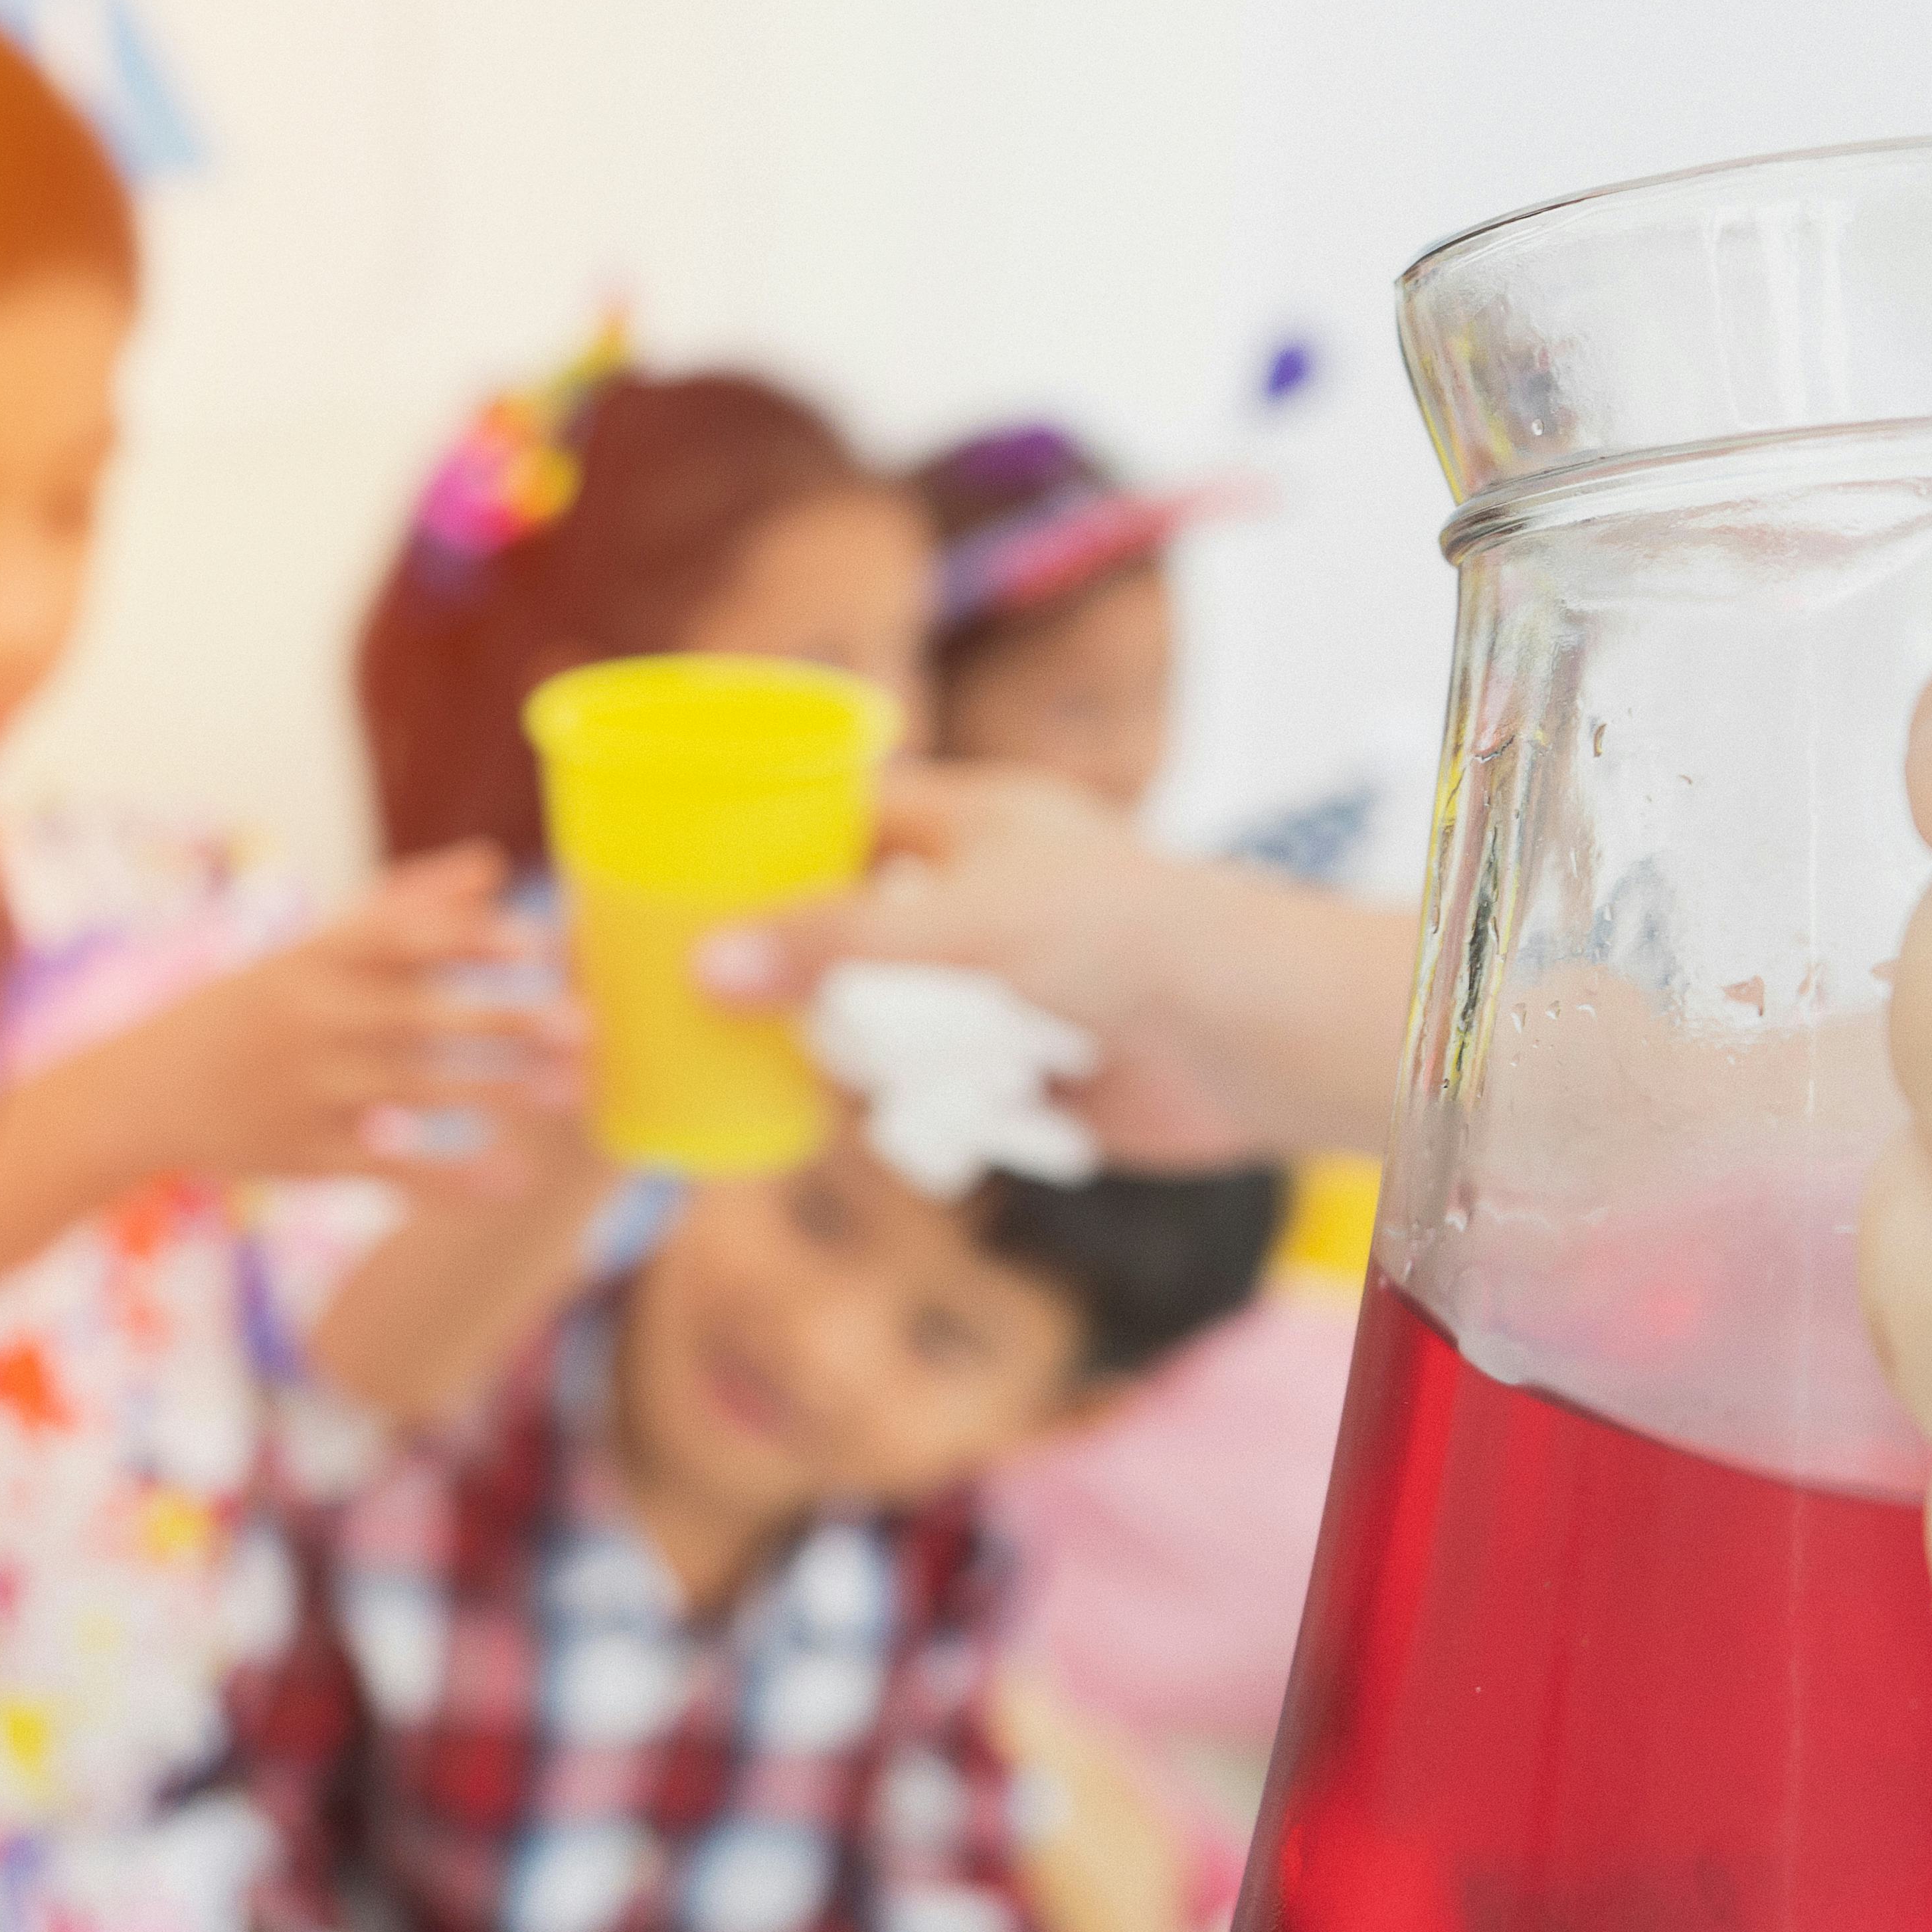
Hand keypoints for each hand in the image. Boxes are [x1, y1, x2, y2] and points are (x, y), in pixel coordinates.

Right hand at [125, 845, 585, 1188]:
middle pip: (420, 1015)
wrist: (139, 1095)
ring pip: (417, 1090)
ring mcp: (306, 1090)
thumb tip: (491, 865)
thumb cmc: (247, 1010)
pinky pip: (391, 1167)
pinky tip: (511, 1183)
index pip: (399, 938)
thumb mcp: (309, 952)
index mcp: (311, 958)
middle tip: (584, 1028)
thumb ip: (404, 909)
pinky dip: (453, 1178)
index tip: (538, 942)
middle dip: (505, 1021)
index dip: (470, 938)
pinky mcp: (305, 1155)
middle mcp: (309, 1019)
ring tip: (568, 1095)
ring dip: (499, 1093)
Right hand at [695, 763, 1416, 1163]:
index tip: (678, 876)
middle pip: (845, 928)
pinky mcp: (1023, 1077)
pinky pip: (931, 1097)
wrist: (1253, 1041)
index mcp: (969, 825)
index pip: (840, 809)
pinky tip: (865, 1122)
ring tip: (775, 1071)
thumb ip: (831, 944)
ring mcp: (1000, 993)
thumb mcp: (959, 923)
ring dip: (843, 1052)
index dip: (763, 833)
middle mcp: (979, 902)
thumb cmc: (1123, 937)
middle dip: (785, 970)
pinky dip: (902, 1112)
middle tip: (698, 1000)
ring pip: (881, 1021)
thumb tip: (700, 967)